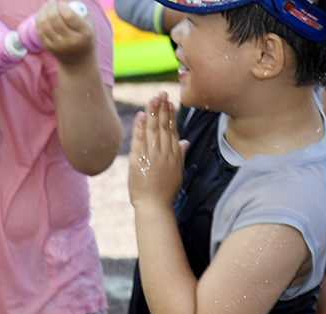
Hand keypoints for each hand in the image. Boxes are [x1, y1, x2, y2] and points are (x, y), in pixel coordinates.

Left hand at [36, 0, 93, 67]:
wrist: (78, 60)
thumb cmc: (84, 35)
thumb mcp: (88, 22)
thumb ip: (78, 7)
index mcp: (84, 33)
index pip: (69, 16)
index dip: (62, 6)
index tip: (62, 3)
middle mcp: (71, 41)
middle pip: (55, 18)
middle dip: (51, 6)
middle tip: (52, 1)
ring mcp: (58, 45)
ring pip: (45, 23)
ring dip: (44, 10)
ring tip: (47, 5)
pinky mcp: (49, 47)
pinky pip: (40, 29)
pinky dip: (40, 18)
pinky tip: (43, 13)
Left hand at [128, 92, 185, 208]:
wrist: (155, 207)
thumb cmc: (165, 192)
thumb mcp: (178, 173)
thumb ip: (181, 155)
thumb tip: (186, 141)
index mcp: (174, 156)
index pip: (173, 131)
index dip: (171, 115)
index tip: (170, 102)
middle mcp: (165, 154)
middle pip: (164, 127)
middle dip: (163, 109)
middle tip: (161, 93)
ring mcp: (152, 157)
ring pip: (153, 130)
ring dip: (153, 113)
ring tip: (153, 98)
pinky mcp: (139, 161)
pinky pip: (140, 141)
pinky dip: (140, 128)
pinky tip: (141, 115)